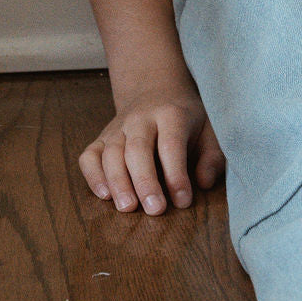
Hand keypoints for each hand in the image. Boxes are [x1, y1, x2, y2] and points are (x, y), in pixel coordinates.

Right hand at [79, 87, 225, 213]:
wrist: (156, 90)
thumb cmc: (186, 119)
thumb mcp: (208, 130)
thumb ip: (212, 156)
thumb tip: (204, 182)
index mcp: (171, 114)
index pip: (171, 145)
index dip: (176, 175)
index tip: (183, 202)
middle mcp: (140, 119)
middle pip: (138, 149)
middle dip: (145, 181)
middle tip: (154, 210)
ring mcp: (117, 127)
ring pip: (111, 153)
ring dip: (118, 182)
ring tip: (127, 208)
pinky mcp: (101, 138)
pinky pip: (90, 155)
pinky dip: (93, 175)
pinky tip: (104, 195)